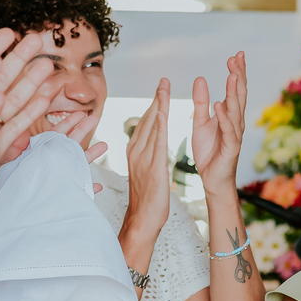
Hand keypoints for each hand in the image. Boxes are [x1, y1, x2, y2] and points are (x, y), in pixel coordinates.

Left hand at [0, 104, 106, 201]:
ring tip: (104, 145)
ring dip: (89, 156)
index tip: (79, 112)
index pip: (50, 137)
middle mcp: (42, 169)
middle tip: (94, 117)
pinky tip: (97, 186)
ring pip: (73, 168)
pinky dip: (85, 190)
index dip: (65, 125)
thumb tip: (24, 134)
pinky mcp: (55, 201)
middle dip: (81, 132)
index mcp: (29, 158)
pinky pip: (72, 194)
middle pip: (65, 147)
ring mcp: (50, 184)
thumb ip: (10, 152)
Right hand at [122, 79, 171, 260]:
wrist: (142, 219)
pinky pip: (157, 141)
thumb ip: (148, 155)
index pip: (146, 123)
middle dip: (156, 98)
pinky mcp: (153, 167)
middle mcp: (137, 151)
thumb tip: (153, 143)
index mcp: (135, 151)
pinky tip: (163, 112)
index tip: (160, 89)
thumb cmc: (147, 199)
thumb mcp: (146, 171)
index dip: (153, 104)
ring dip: (158, 105)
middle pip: (147, 119)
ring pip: (151, 126)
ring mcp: (143, 158)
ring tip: (165, 87)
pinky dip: (159, 124)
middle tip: (164, 80)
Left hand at [191, 53, 246, 194]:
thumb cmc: (209, 151)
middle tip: (238, 57)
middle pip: (239, 95)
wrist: (212, 179)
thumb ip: (200, 102)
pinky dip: (224, 117)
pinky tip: (220, 104)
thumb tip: (200, 79)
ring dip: (233, 92)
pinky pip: (227, 130)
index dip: (236, 72)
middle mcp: (235, 122)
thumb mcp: (200, 122)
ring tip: (232, 75)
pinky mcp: (231, 147)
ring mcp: (235, 134)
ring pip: (236, 109)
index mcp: (229, 115)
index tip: (235, 55)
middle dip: (239, 75)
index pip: (234, 89)